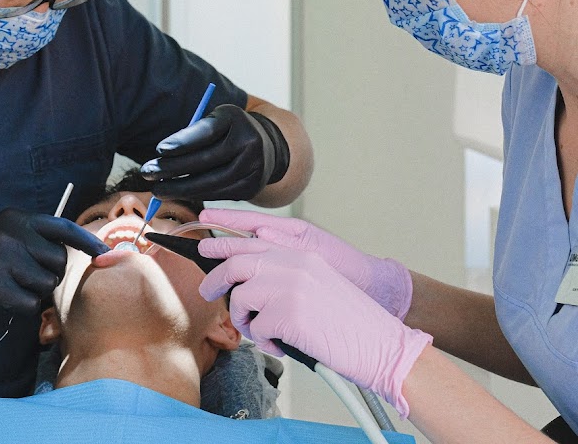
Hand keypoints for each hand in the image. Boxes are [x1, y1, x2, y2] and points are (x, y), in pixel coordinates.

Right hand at [0, 208, 109, 326]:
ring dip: (33, 291)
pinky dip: (20, 307)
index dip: (87, 241)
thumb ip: (32, 237)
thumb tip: (75, 251)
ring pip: (46, 284)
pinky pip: (30, 305)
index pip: (62, 227)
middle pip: (59, 261)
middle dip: (50, 273)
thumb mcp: (0, 233)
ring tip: (7, 284)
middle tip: (24, 276)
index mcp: (15, 218)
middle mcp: (11, 234)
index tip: (106, 253)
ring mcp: (3, 260)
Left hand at [140, 105, 288, 200]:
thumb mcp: (215, 120)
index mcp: (236, 118)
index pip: (206, 132)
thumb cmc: (229, 131)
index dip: (182, 142)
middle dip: (172, 169)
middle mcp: (249, 142)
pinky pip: (217, 194)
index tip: (159, 150)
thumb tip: (163, 154)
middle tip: (147, 173)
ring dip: (180, 188)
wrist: (267, 147)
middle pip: (205, 161)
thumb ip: (193, 131)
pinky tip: (178, 193)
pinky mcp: (251, 188)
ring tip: (158, 189)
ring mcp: (253, 168)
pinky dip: (195, 195)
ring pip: (210, 183)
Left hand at [198, 239, 431, 417]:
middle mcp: (294, 264)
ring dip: (244, 319)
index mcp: (301, 254)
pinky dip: (265, 342)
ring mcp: (290, 287)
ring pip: (241, 298)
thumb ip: (284, 275)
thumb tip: (245, 284)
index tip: (205, 248)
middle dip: (215, 280)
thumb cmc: (351, 324)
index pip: (252, 242)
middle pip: (236, 263)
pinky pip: (257, 328)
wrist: (382, 345)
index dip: (223, 245)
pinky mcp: (288, 313)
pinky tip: (284, 346)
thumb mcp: (317, 283)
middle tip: (206, 292)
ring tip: (262, 333)